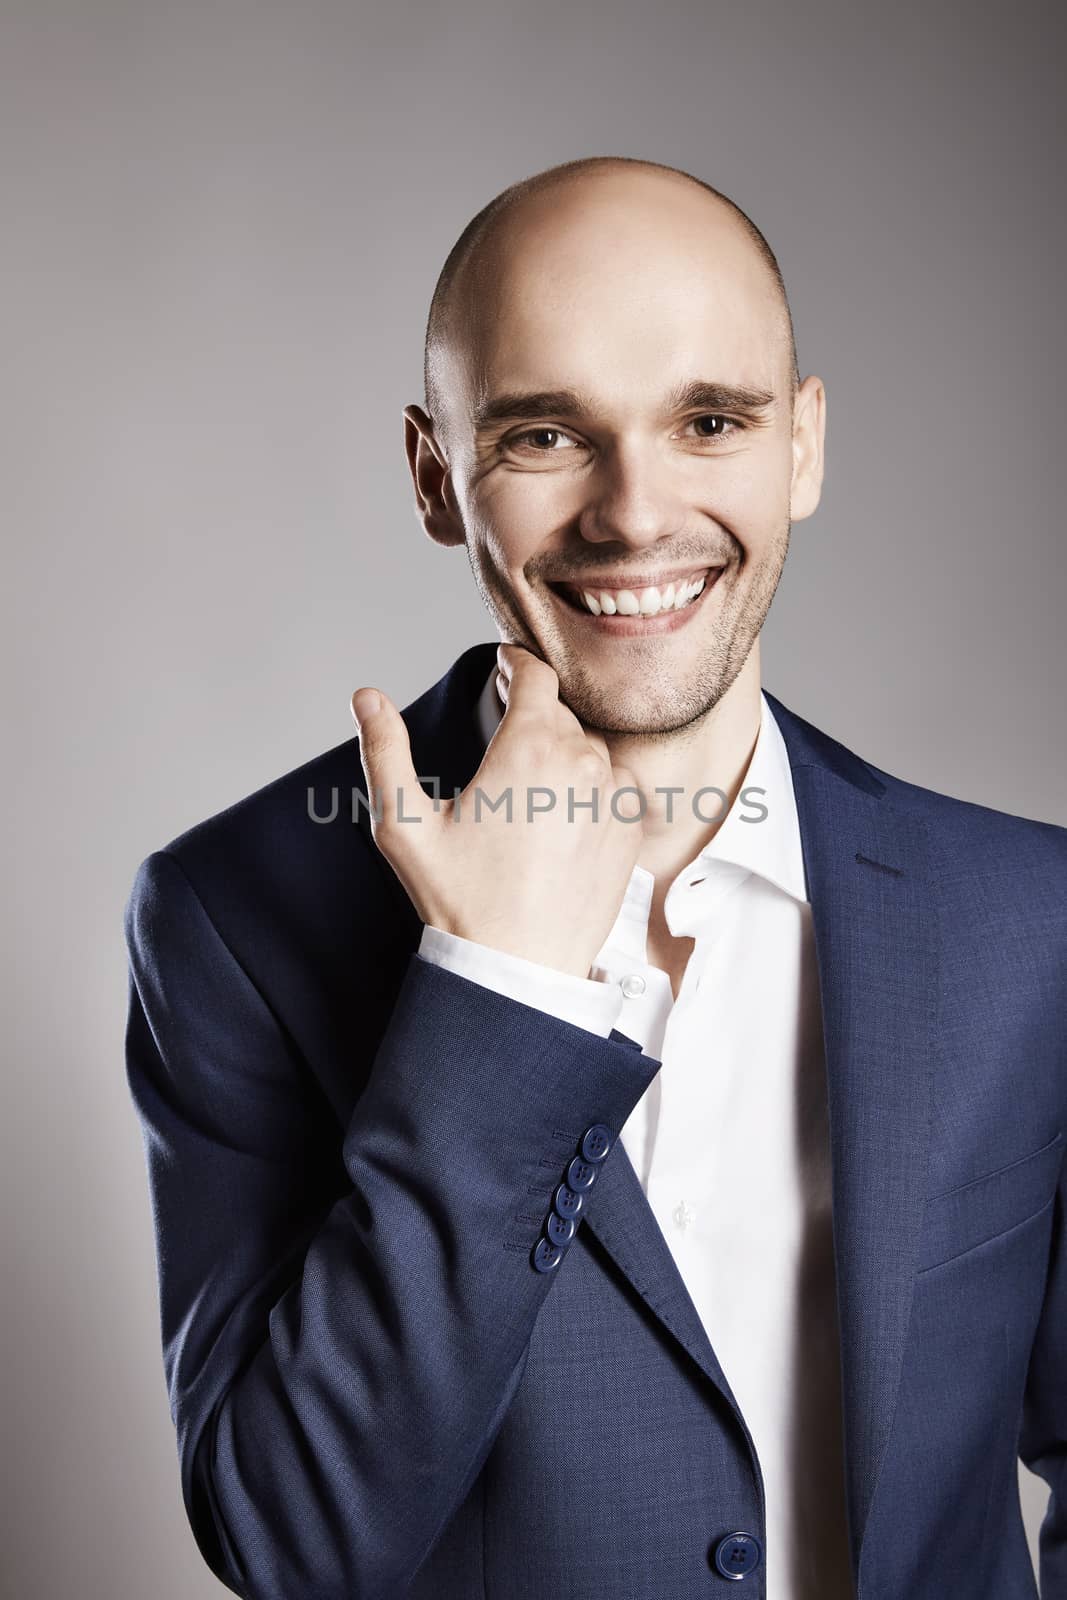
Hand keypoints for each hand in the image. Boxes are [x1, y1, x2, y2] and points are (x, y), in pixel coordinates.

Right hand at [350, 643, 644, 979]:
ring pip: (590, 749)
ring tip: (528, 792)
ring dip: (563, 755)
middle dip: (530, 719)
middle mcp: (582, 763)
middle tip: (502, 746)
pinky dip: (592, 790)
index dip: (515, 663)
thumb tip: (366, 697)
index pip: (534, 675)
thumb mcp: (406, 825)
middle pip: (559, 714)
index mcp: (530, 748)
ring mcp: (615, 797)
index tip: (504, 665)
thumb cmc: (459, 900)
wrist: (516, 967)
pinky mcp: (632, 830)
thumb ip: (385, 752)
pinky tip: (560, 819)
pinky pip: (616, 787)